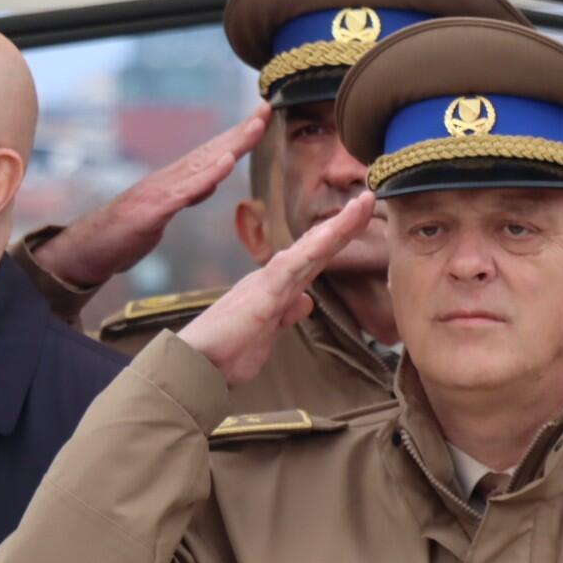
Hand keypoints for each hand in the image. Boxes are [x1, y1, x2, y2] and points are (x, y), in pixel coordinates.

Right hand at [31, 102, 271, 287]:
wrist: (85, 251)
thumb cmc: (122, 234)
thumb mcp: (164, 213)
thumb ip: (189, 194)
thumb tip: (213, 178)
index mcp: (174, 182)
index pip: (212, 155)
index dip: (239, 136)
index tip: (262, 117)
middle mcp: (168, 180)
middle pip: (211, 151)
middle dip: (241, 130)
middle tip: (267, 109)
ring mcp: (159, 193)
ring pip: (201, 165)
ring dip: (230, 145)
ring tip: (255, 127)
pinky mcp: (151, 211)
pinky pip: (184, 192)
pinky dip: (206, 176)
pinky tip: (225, 163)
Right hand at [180, 192, 376, 387]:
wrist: (194, 364)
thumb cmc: (224, 354)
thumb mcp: (265, 336)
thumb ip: (285, 316)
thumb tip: (306, 301)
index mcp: (274, 290)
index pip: (311, 262)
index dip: (335, 241)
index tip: (358, 222)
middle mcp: (271, 279)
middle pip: (314, 248)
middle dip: (342, 224)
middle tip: (368, 198)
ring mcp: (267, 283)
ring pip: (309, 249)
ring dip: (336, 227)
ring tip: (361, 204)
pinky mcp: (263, 293)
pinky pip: (293, 265)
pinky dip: (314, 247)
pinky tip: (333, 232)